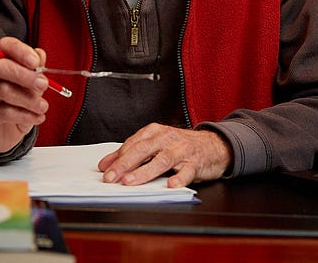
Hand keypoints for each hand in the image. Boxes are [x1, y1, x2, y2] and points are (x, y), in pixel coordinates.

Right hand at [0, 37, 50, 152]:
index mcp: (2, 61)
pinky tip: (37, 118)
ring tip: (43, 107)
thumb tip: (40, 54)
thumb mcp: (33, 86)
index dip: (20, 51)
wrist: (7, 132)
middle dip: (25, 75)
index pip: (5, 45)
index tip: (36, 63)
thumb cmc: (21, 103)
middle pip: (1, 66)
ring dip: (29, 99)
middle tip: (44, 85)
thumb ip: (37, 70)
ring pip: (4, 90)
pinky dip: (24, 115)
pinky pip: (3, 112)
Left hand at [96, 123, 232, 187]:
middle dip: (125, 164)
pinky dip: (179, 178)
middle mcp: (167, 138)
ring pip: (162, 160)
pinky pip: (187, 171)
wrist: (213, 145)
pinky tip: (171, 185)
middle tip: (111, 177)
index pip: (133, 144)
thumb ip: (131, 153)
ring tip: (130, 181)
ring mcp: (182, 150)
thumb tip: (106, 165)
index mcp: (155, 132)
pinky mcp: (196, 163)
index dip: (117, 157)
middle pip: (143, 150)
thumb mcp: (155, 145)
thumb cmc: (179, 146)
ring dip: (145, 171)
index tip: (104, 170)